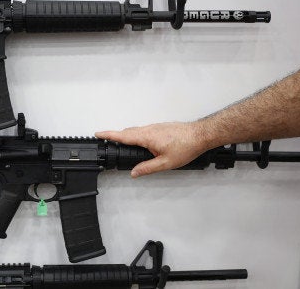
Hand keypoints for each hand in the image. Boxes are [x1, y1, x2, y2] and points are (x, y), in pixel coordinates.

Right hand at [95, 122, 209, 177]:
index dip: (108, 134)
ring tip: (123, 144)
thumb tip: (134, 172)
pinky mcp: (161, 127)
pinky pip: (144, 130)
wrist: (201, 135)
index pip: (123, 135)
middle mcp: (149, 129)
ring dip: (128, 136)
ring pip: (137, 130)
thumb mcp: (165, 163)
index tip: (98, 133)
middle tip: (107, 141)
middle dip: (116, 136)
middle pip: (128, 132)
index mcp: (147, 137)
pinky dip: (137, 135)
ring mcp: (155, 126)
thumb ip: (147, 168)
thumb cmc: (186, 147)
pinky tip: (142, 142)